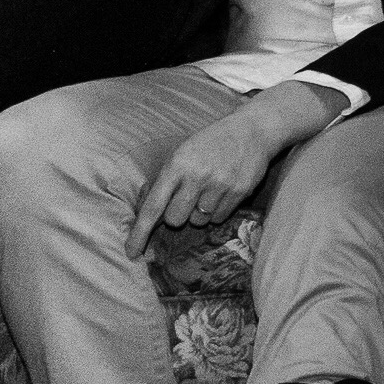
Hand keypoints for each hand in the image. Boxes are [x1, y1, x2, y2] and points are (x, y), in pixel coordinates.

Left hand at [125, 81, 334, 256]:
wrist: (253, 130)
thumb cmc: (210, 142)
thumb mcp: (183, 152)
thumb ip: (167, 181)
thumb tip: (150, 216)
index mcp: (177, 164)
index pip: (153, 206)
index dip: (139, 232)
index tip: (130, 253)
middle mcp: (197, 176)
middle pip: (175, 220)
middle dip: (178, 214)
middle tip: (188, 197)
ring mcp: (220, 185)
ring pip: (198, 221)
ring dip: (199, 212)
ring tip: (210, 189)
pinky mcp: (239, 193)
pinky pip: (218, 218)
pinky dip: (217, 210)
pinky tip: (223, 190)